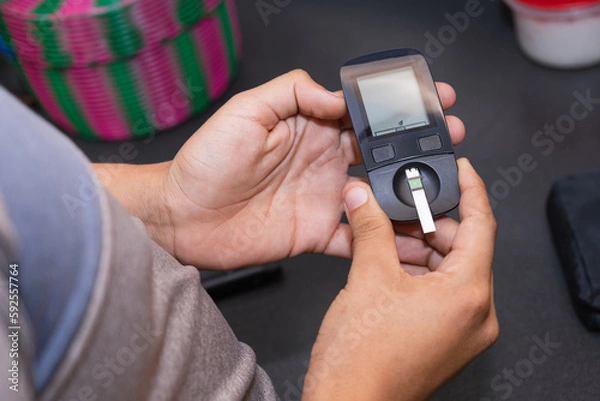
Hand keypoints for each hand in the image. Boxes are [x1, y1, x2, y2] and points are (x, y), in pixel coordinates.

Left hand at [162, 70, 465, 268]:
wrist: (182, 217)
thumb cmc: (205, 162)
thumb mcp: (246, 110)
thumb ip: (295, 94)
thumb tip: (338, 97)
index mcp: (311, 128)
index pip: (364, 114)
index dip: (398, 107)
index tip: (432, 98)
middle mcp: (323, 161)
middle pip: (381, 153)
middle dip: (418, 146)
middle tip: (450, 140)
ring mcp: (324, 199)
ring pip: (378, 196)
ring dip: (410, 194)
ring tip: (443, 192)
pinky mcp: (317, 233)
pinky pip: (359, 238)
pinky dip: (385, 242)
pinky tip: (411, 242)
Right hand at [303, 159, 497, 400]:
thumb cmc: (362, 359)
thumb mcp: (367, 278)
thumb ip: (369, 228)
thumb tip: (363, 198)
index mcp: (469, 294)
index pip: (481, 224)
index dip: (471, 189)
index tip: (462, 169)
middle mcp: (476, 314)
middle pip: (463, 247)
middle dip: (430, 221)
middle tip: (401, 202)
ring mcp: (463, 330)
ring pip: (449, 270)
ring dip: (419, 247)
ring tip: (386, 232)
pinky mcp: (446, 339)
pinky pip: (441, 292)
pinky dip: (418, 272)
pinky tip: (387, 261)